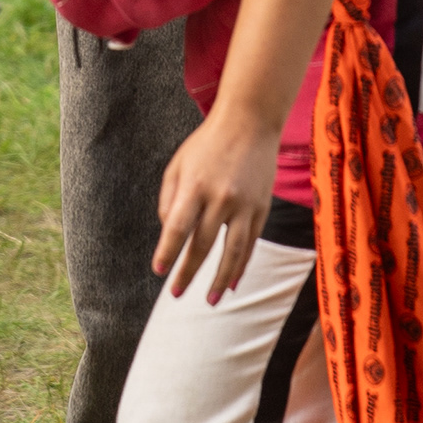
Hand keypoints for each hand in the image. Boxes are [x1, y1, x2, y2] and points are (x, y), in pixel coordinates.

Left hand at [152, 107, 277, 302]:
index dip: (168, 252)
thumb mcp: (178, 165)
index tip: (159, 272)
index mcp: (195, 186)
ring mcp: (245, 204)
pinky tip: (232, 281)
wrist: (250, 122)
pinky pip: (251, 243)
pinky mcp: (262, 207)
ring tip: (211, 300)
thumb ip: (169, 199)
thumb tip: (169, 233)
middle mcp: (221, 197)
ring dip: (220, 278)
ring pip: (233, 251)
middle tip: (176, 293)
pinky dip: (242, 265)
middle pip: (203, 245)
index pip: (178, 227)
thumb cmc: (206, 144)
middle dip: (188, 272)